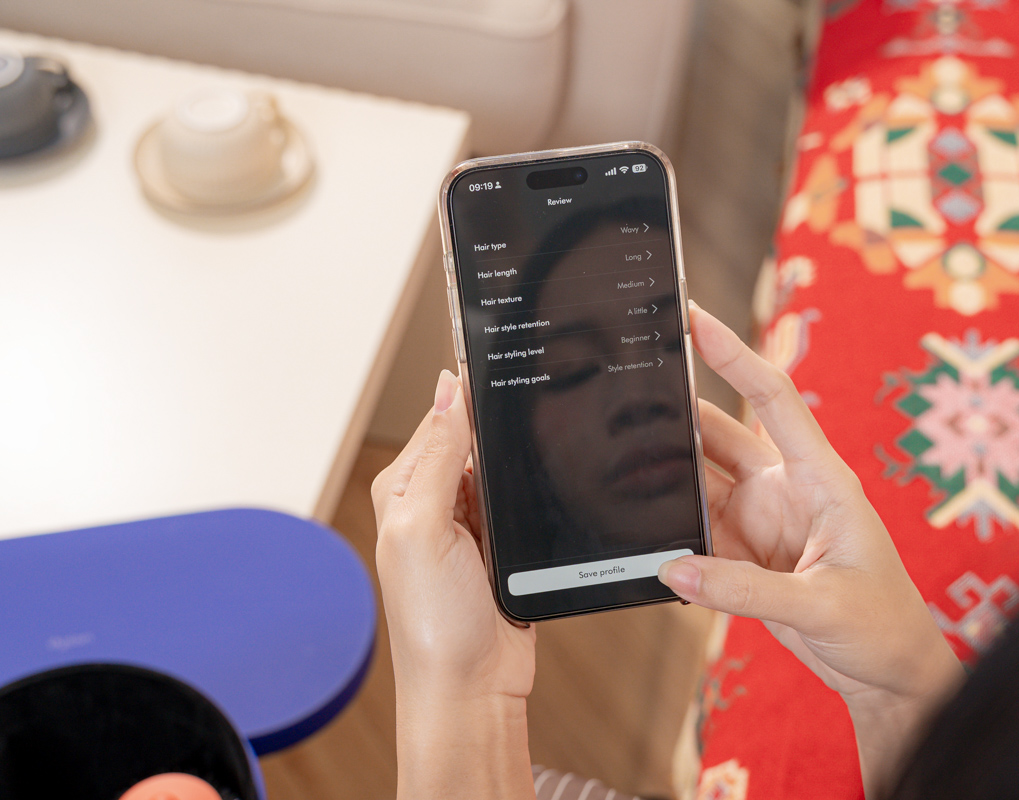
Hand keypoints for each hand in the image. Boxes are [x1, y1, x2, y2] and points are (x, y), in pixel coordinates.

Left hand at [373, 370, 534, 798]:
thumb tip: (449, 387)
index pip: (443, 416)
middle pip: (478, 437)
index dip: (474, 392)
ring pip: (507, 467)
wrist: (473, 689)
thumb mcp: (424, 527)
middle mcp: (436, 500)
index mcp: (405, 487)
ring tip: (554, 446)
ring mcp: (474, 524)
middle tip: (544, 402)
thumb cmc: (434, 623)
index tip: (509, 362)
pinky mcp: (507, 546)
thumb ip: (438, 455)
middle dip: (505, 424)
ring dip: (526, 461)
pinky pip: (527, 501)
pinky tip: (554, 486)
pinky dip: (539, 492)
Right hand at [658, 304, 962, 796]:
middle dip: (675, 412)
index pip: (774, 399)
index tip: (695, 319)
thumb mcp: (823, 606)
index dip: (735, 355)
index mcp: (821, 478)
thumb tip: (674, 570)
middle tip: (625, 392)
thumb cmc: (882, 626)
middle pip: (720, 434)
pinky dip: (666, 524)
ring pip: (698, 479)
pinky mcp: (742, 555)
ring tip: (615, 459)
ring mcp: (760, 520)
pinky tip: (637, 519)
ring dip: (662, 471)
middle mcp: (786, 489)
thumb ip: (746, 591)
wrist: (888, 674)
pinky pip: (693, 528)